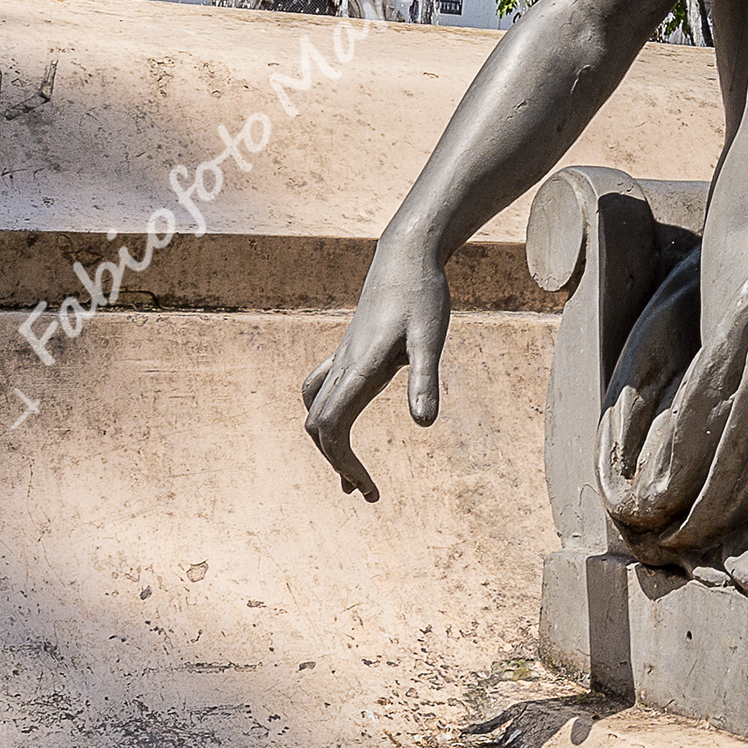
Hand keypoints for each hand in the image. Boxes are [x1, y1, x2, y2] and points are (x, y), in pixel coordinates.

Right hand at [299, 240, 452, 500]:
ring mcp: (343, 357)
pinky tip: (347, 420)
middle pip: (319, 427)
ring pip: (316, 409)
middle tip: (367, 492)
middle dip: (338, 463)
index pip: (333, 430)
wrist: (406, 255)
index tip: (368, 490)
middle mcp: (343, 366)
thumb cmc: (421, 295)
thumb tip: (425, 425)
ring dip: (328, 442)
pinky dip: (327, 416)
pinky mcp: (350, 349)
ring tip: (351, 473)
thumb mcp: (431, 338)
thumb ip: (425, 379)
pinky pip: (322, 389)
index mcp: (358, 370)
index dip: (345, 465)